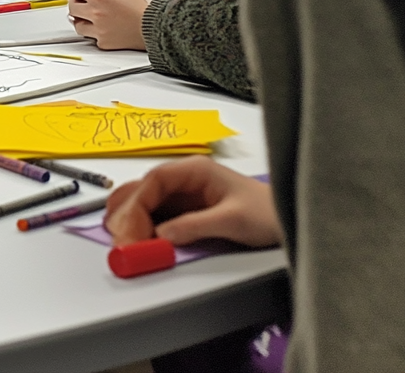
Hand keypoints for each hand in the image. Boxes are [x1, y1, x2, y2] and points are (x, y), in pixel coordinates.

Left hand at [58, 0, 147, 49]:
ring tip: (96, 11)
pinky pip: (85, 33)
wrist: (152, 27)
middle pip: (71, 3)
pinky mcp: (100, 42)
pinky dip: (89, 28)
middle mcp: (95, 13)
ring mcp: (97, 29)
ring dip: (81, 14)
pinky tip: (101, 23)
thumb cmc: (137, 5)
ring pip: (75, 19)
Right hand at [105, 156, 281, 248]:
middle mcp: (185, 178)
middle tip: (120, 238)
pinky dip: (142, 226)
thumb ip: (195, 225)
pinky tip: (135, 238)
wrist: (289, 218)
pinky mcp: (186, 210)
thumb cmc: (267, 212)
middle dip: (128, 212)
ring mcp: (184, 194)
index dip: (137, 203)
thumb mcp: (232, 220)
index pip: (154, 181)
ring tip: (121, 239)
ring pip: (146, 201)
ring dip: (131, 218)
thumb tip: (163, 235)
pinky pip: (156, 215)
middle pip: (144, 189)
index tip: (130, 227)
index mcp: (194, 170)